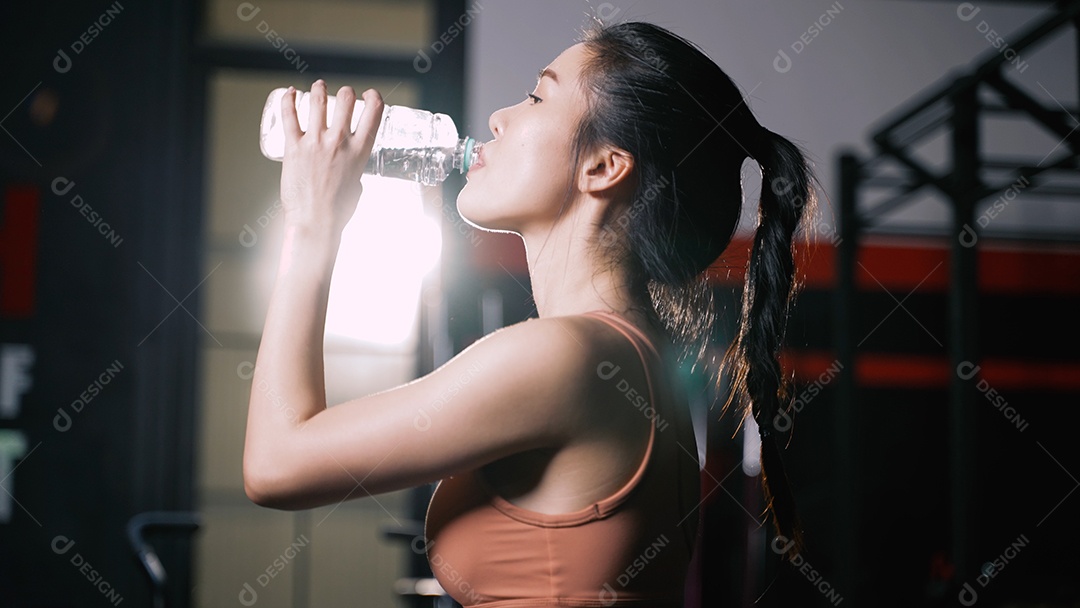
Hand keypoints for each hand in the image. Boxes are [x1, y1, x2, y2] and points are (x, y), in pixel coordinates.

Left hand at [278, 80, 382, 237]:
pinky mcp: (293, 147)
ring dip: (319, 89)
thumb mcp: (357, 185)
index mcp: (359, 152)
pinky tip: (290, 92)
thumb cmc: (338, 211)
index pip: (374, 112)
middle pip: (347, 100)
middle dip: (346, 93)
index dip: (374, 97)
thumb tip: (348, 166)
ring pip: (318, 101)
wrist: (315, 223)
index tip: (370, 94)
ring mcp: (315, 142)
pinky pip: (289, 115)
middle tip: (344, 95)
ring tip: (318, 87)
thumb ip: (353, 169)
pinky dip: (289, 99)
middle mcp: (339, 142)